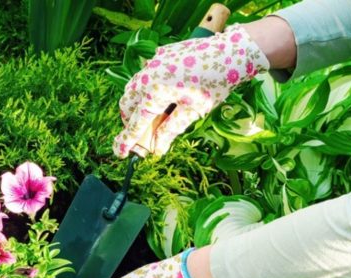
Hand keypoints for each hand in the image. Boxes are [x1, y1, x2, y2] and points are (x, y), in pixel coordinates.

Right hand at [113, 25, 268, 157]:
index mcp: (155, 93)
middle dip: (130, 120)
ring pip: (132, 88)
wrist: (231, 52)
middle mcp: (148, 77)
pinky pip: (144, 75)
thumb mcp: (193, 112)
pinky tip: (163, 92)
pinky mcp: (159, 54)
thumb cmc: (214, 85)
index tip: (119, 153)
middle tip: (142, 132)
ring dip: (136, 104)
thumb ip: (170, 130)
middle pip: (127, 104)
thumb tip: (157, 149)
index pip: (136, 122)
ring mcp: (152, 63)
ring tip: (151, 114)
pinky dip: (146, 88)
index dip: (127, 140)